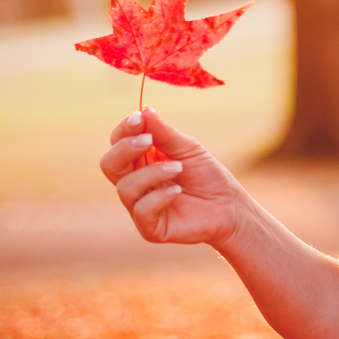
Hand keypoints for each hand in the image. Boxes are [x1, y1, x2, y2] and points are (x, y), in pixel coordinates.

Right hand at [101, 107, 242, 247]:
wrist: (229, 206)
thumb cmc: (206, 175)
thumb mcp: (187, 148)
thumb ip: (164, 133)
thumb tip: (144, 110)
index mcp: (140, 160)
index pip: (117, 143)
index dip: (124, 130)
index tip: (139, 118)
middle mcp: (135, 182)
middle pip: (109, 165)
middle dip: (125, 149)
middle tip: (148, 140)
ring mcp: (139, 206)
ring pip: (124, 188)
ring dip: (151, 173)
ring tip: (178, 167)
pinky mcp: (150, 228)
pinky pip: (141, 211)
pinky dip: (159, 197)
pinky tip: (177, 190)